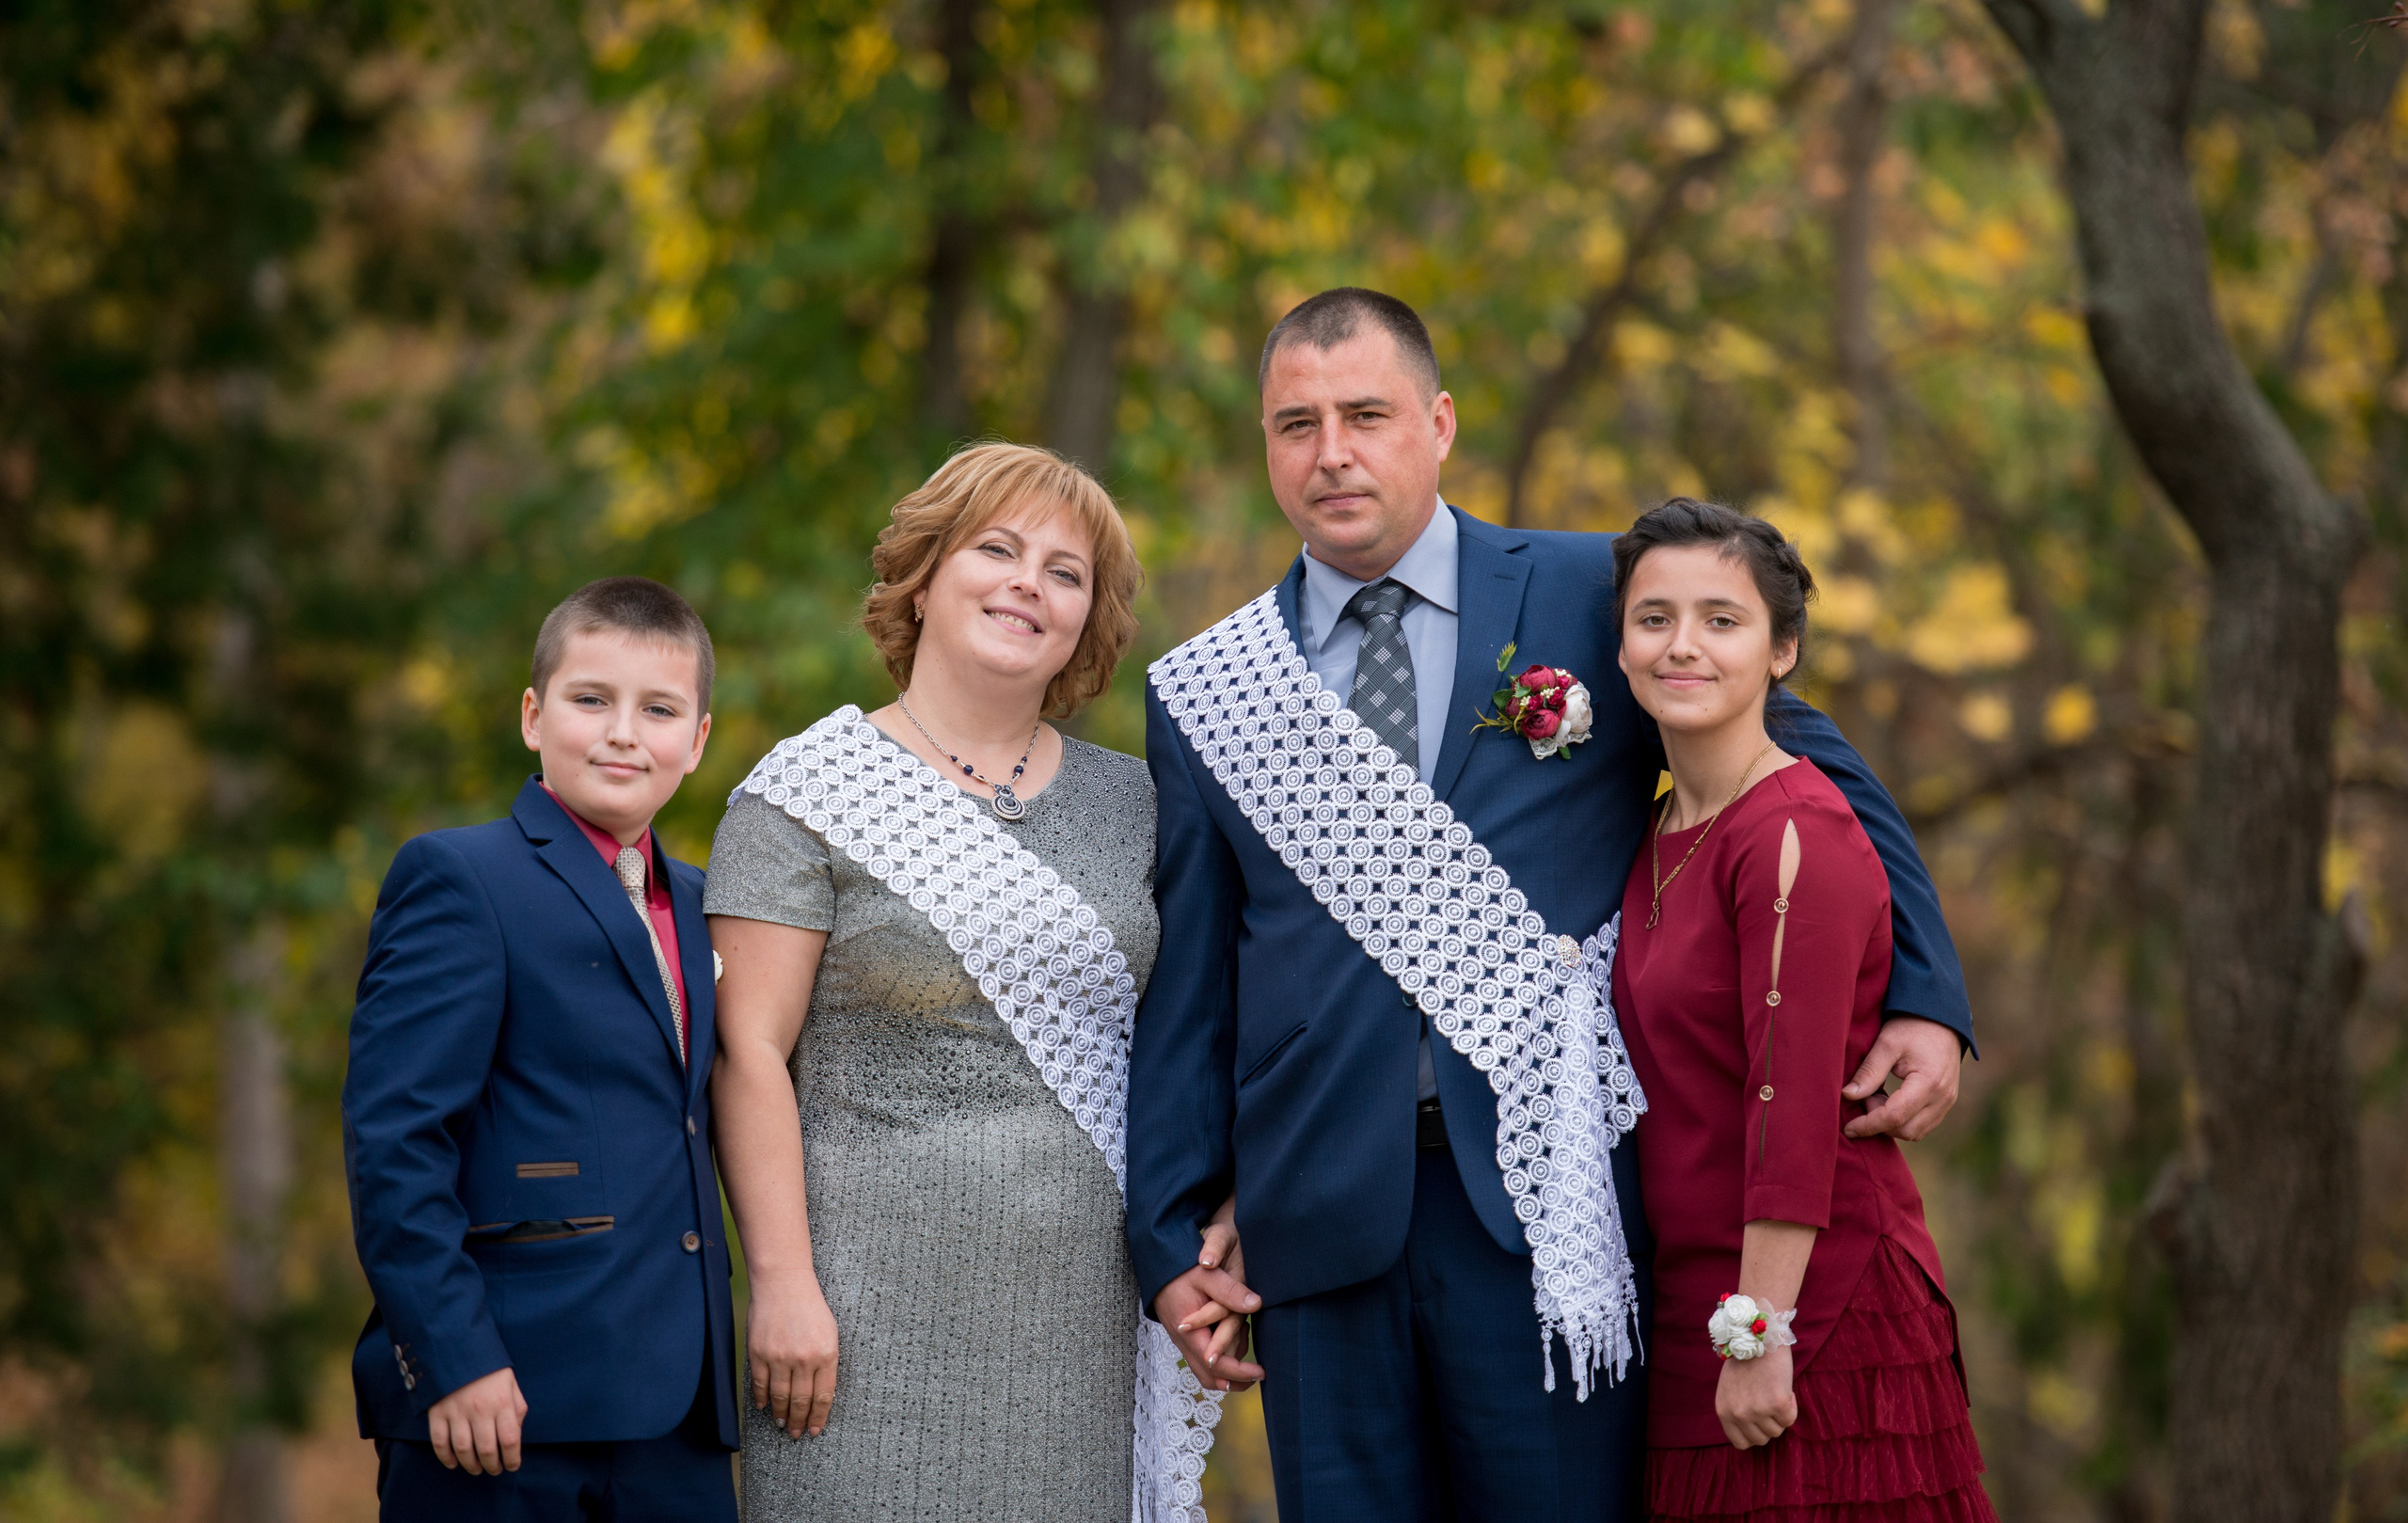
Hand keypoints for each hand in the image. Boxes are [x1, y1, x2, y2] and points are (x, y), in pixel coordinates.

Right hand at [427, 1366, 526, 1474]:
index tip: (512, 1466)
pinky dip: (446, 1457)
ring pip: (463, 1450)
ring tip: (476, 1469)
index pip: (510, 1440)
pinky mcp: (437, 1412)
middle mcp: (480, 1410)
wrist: (457, 1346)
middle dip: (492, 1466)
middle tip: (494, 1470)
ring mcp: (457, 1412)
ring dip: (471, 1465)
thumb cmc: (489, 1367)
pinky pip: (440, 1442)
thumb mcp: (511, 1383)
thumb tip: (514, 1434)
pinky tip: (453, 1463)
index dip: (512, 1459)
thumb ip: (516, 1408)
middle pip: (487, 1450)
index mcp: (502, 1402)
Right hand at [749, 1273, 839, 1437]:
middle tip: (798, 1434)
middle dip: (800, 1421)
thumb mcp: (830, 1332)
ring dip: (781, 1414)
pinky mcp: (758, 1353)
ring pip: (780, 1397)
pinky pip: (760, 1384)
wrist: (783, 1282)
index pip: (823, 1396)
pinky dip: (761, 1399)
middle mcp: (803, 1359)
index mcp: (826, 1354)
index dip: (818, 1417)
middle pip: (801, 1401)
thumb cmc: (811, 1307)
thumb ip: (826, 1362)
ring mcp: (779, 1357)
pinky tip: (764, 1407)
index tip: (815, 1431)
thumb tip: (820, 1393)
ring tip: (783, 1425)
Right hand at [1153, 1225, 1262, 1394]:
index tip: (1261, 1371)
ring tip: (1248, 1346)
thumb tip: (1255, 1305)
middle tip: (1258, 1374)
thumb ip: (1230, 1291)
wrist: (1157, 1263)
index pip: (1215, 1364)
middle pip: (1209, 1377)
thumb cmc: (1181, 1268)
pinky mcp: (1185, 1335)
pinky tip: (1236, 1334)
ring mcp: (1183, 1340)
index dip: (1239, 1372)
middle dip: (1235, 1381)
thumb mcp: (1207, 1275)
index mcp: (1189, 1332)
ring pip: (1205, 1370)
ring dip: (1229, 1367)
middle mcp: (1184, 1341)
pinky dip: (1222, 1354)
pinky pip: (1202, 1356)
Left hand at [1714, 1344, 1796, 1448]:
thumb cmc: (1746, 1361)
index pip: (1740, 1442)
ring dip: (1780, 1414)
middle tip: (1769, 1403)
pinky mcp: (1777, 1404)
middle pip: (1761, 1439)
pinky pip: (1790, 1419)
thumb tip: (1750, 1431)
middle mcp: (1739, 1414)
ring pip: (1777, 1431)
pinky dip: (1791, 1405)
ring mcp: (1758, 1411)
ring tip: (1774, 1390)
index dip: (1753, 1434)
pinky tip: (1784, 1388)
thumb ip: (1736, 1410)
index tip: (1760, 1423)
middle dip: (1768, 1424)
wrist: (1760, 1337)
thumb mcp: (1730, 1389)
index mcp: (1724, 1411)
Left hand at [1842, 1015, 1961, 1140]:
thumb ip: (1869, 1072)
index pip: (1895, 1116)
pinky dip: (1902, 1121)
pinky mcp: (1946, 1102)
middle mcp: (1943, 1097)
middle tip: (1865, 1097)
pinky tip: (1888, 1100)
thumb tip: (1847, 1095)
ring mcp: (1947, 1102)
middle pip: (1906, 1131)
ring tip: (1876, 1096)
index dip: (1869, 1125)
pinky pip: (1923, 1125)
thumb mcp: (1887, 1044)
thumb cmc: (1912, 1026)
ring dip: (1890, 1124)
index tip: (1848, 1127)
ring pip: (1916, 1132)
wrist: (1940, 1017)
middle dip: (1879, 1123)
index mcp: (1929, 1082)